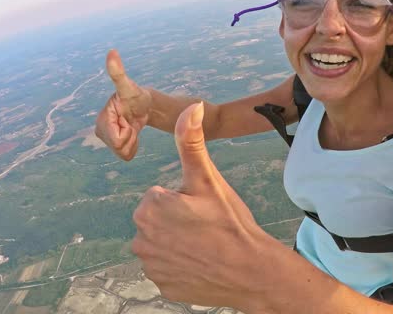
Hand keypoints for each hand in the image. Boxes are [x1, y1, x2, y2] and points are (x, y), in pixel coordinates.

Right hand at [95, 49, 152, 160]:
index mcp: (102, 119)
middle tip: (131, 122)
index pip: (117, 140)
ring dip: (133, 141)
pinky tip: (133, 132)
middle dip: (130, 136)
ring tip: (132, 125)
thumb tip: (112, 51)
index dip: (128, 132)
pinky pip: (126, 156)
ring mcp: (106, 138)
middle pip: (120, 148)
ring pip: (123, 153)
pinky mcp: (114, 145)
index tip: (127, 118)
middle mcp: (99, 129)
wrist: (144, 104)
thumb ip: (118, 72)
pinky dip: (133, 146)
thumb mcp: (129, 86)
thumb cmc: (135, 94)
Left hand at [131, 102, 267, 308]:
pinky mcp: (161, 286)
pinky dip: (181, 266)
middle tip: (206, 226)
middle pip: (159, 220)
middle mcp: (141, 238)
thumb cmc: (230, 222)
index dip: (185, 201)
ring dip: (178, 244)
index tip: (203, 210)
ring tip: (205, 245)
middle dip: (177, 221)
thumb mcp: (209, 178)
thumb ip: (191, 141)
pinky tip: (201, 264)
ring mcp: (150, 266)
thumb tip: (192, 106)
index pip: (161, 196)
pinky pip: (167, 269)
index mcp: (149, 207)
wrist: (251, 271)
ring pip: (162, 244)